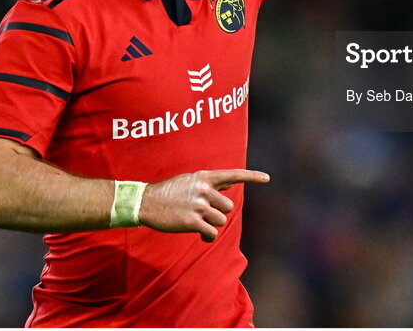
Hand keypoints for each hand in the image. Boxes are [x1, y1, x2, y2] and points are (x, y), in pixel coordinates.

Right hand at [138, 169, 269, 241]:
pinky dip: (208, 237)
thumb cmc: (168, 192)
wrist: (145, 202)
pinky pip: (212, 233)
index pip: (232, 174)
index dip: (251, 177)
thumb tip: (230, 182)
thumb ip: (211, 183)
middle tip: (203, 214)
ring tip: (198, 223)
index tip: (267, 178)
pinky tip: (200, 235)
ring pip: (221, 221)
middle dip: (218, 213)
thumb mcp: (190, 180)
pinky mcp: (192, 221)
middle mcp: (204, 190)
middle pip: (227, 207)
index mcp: (204, 177)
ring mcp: (198, 205)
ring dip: (211, 225)